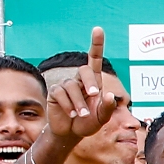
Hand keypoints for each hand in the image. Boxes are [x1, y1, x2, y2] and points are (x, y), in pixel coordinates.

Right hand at [47, 26, 122, 144]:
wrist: (70, 133)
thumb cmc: (88, 123)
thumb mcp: (101, 118)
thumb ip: (107, 108)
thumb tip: (108, 95)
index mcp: (94, 82)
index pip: (95, 59)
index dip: (96, 45)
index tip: (98, 29)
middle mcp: (79, 80)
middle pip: (84, 70)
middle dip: (89, 82)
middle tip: (94, 95)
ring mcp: (66, 85)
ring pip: (72, 86)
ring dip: (79, 102)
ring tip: (82, 115)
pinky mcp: (54, 92)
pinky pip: (60, 93)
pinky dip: (68, 105)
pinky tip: (71, 114)